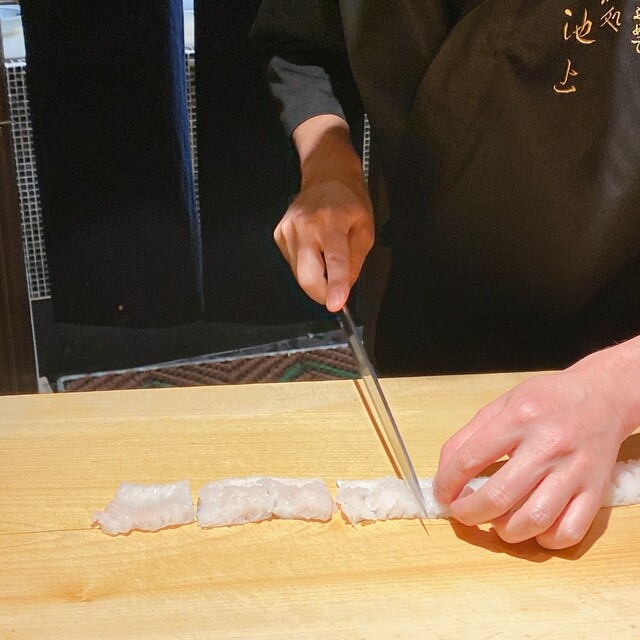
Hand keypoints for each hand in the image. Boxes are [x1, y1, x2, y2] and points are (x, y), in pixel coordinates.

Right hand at [274, 176, 373, 311]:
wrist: (325, 175)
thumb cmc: (349, 201)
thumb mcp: (365, 229)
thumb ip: (355, 261)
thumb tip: (344, 286)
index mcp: (332, 222)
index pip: (334, 260)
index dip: (336, 285)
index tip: (336, 304)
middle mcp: (306, 226)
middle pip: (307, 275)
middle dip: (322, 293)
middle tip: (335, 294)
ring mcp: (288, 230)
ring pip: (299, 273)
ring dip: (315, 276)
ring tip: (327, 255)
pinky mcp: (279, 234)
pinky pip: (293, 263)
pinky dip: (306, 264)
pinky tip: (315, 248)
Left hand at [432, 355, 634, 548]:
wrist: (602, 396)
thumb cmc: (547, 401)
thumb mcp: (502, 405)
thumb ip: (468, 436)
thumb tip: (444, 472)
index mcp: (519, 418)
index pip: (470, 459)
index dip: (447, 483)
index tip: (441, 494)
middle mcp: (547, 445)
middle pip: (499, 496)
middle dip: (469, 513)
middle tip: (462, 512)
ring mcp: (574, 471)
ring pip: (533, 520)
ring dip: (505, 531)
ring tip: (496, 521)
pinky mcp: (595, 491)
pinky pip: (569, 532)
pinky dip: (544, 540)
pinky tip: (531, 527)